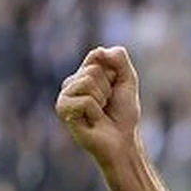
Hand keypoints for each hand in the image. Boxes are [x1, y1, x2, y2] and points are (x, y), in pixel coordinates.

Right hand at [55, 46, 141, 166]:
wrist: (122, 140)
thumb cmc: (123, 113)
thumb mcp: (127, 80)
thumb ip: (119, 60)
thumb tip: (99, 49)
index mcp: (83, 73)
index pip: (98, 55)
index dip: (114, 73)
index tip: (115, 89)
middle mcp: (70, 83)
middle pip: (93, 69)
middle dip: (108, 88)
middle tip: (107, 104)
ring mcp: (64, 96)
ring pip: (87, 82)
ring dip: (102, 99)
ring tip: (99, 112)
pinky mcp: (62, 110)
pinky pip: (85, 100)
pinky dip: (96, 111)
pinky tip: (93, 120)